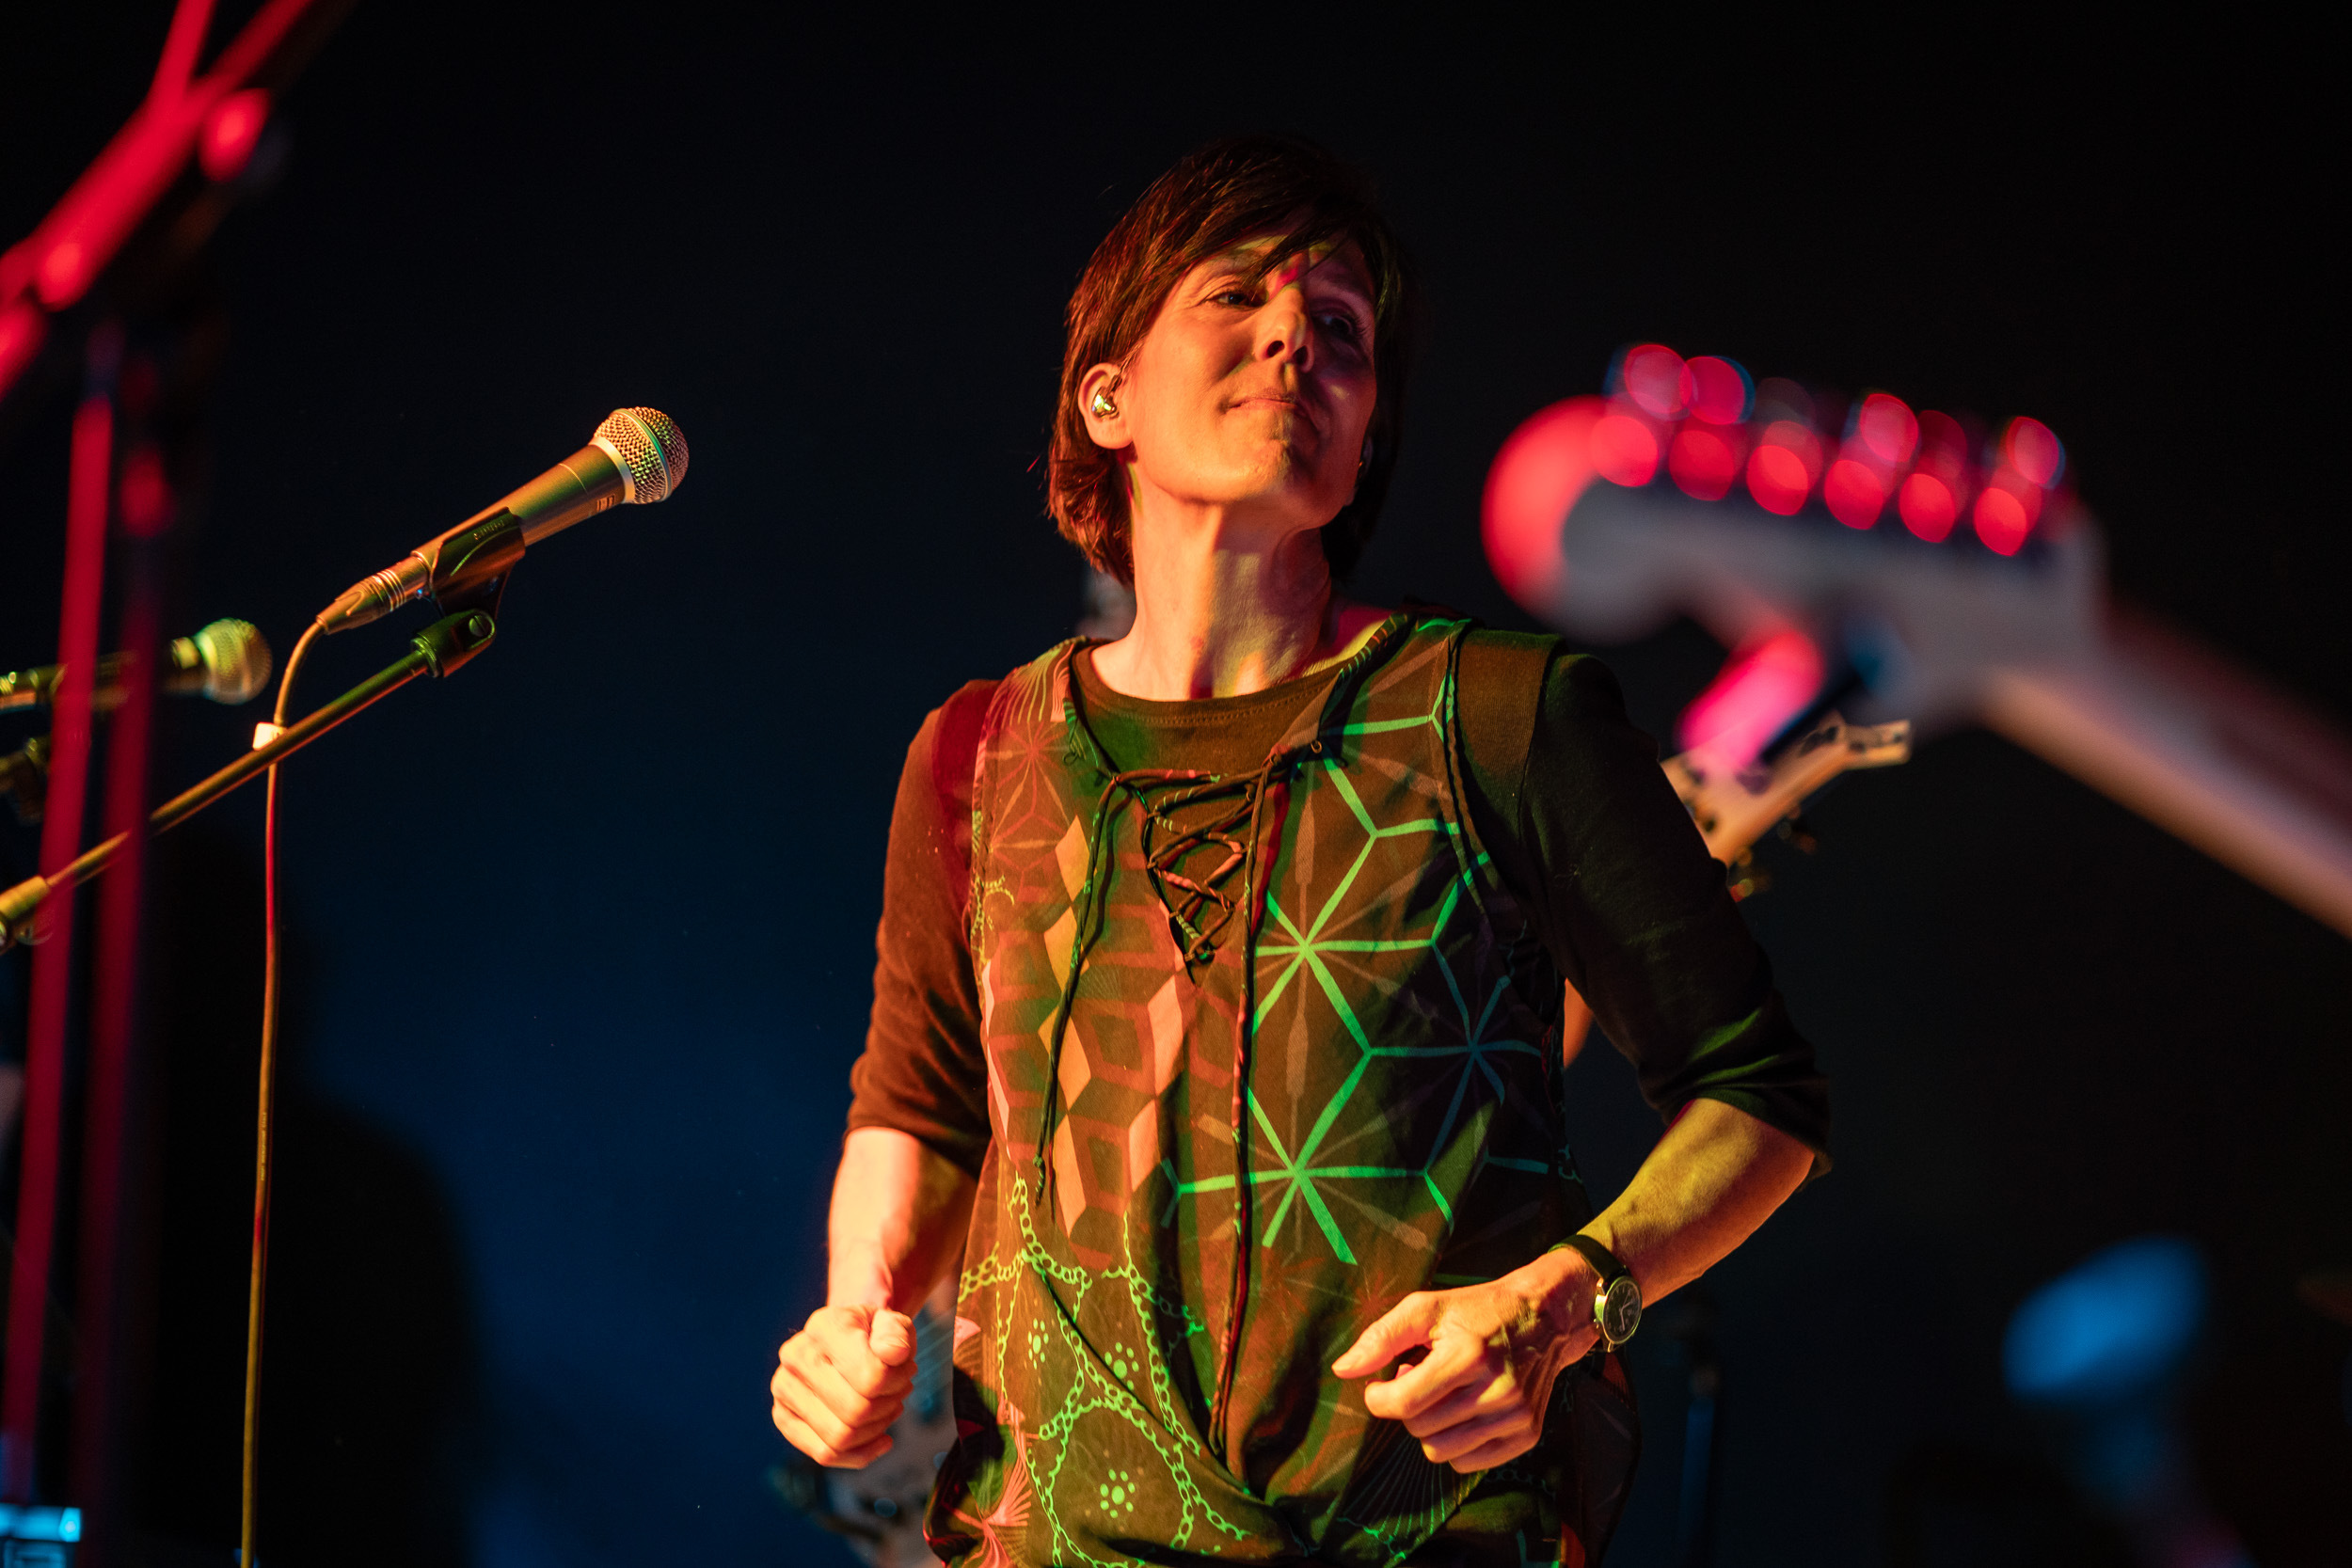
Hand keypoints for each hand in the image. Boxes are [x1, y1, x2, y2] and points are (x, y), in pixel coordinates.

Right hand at [770, 1303, 915, 1466]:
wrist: (849, 1338)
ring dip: (876, 1428)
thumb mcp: (892, 1322)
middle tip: (901, 1390)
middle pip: (855, 1411)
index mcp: (823, 1328)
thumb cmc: (874, 1334)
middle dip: (888, 1405)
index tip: (907, 1368)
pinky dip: (861, 1453)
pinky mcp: (785, 1418)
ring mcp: (785, 1390)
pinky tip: (882, 1438)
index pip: (869, 1377)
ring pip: (840, 1438)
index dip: (897, 1380)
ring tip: (889, 1406)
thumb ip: (896, 1333)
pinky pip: (825, 1453)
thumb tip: (893, 1353)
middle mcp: (795, 1358)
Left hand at [1330, 1250, 1597, 1472]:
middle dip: (1409, 1407)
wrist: (1544, 1318)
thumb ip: (1381, 1337)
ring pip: (1441, 1452)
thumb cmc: (1476, 1311)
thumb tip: (1343, 1369)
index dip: (1379, 1398)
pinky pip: (1469, 1463)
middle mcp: (1496, 1390)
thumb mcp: (1426, 1308)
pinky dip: (1457, 1443)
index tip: (1379, 1386)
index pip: (1404, 1403)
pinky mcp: (1527, 1434)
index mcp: (1468, 1355)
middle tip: (1423, 1379)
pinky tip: (1465, 1411)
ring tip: (1444, 1395)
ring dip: (1431, 1427)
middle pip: (1419, 1429)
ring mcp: (1515, 1416)